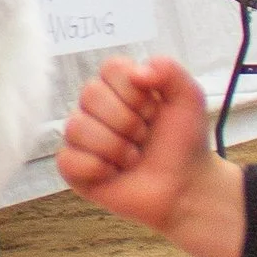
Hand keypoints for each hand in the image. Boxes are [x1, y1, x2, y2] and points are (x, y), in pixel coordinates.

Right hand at [57, 55, 245, 256]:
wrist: (184, 187)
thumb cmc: (183, 143)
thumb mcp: (189, 98)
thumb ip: (169, 70)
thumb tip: (137, 71)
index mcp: (119, 85)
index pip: (110, 68)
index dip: (135, 93)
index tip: (154, 111)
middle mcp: (95, 107)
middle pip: (90, 95)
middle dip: (127, 122)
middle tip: (144, 137)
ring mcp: (82, 137)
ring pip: (77, 127)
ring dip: (115, 148)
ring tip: (133, 158)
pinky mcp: (74, 167)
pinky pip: (68, 159)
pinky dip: (97, 169)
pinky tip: (114, 173)